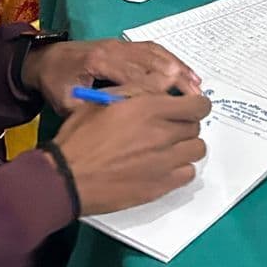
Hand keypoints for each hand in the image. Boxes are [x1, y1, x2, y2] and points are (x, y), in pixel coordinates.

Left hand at [24, 38, 201, 113]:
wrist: (46, 59)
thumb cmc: (56, 82)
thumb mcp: (66, 102)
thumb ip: (90, 112)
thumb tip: (117, 124)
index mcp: (99, 61)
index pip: (134, 75)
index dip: (156, 89)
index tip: (176, 103)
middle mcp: (114, 48)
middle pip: (151, 62)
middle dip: (175, 79)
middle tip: (195, 97)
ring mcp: (121, 44)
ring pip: (155, 54)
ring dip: (178, 68)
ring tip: (197, 85)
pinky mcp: (124, 44)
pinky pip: (152, 49)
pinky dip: (171, 59)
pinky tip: (184, 71)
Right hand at [52, 91, 210, 215]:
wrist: (68, 177)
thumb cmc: (81, 135)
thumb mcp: (106, 99)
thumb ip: (140, 87)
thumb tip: (167, 79)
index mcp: (151, 109)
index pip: (198, 105)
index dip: (197, 104)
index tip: (190, 107)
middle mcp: (163, 134)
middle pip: (196, 126)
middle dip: (186, 123)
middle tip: (169, 127)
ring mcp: (164, 163)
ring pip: (196, 150)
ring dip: (186, 146)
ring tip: (169, 147)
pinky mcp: (160, 186)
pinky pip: (187, 174)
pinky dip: (181, 168)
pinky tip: (164, 166)